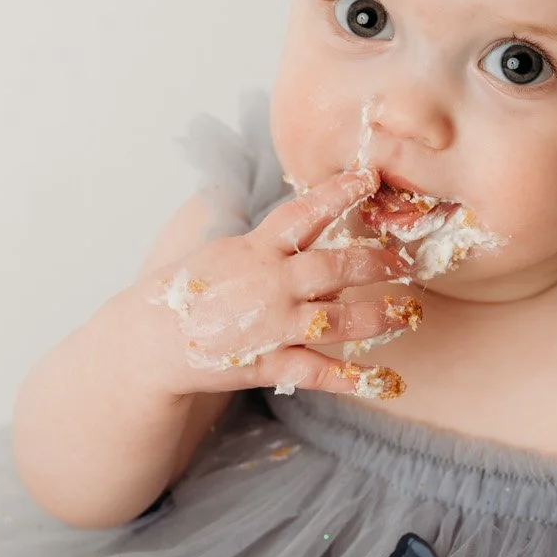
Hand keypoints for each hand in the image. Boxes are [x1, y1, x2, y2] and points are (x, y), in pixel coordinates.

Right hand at [135, 167, 420, 398]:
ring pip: (337, 319)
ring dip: (379, 316)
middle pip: (334, 267)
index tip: (369, 178)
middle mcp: (267, 283)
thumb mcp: (222, 253)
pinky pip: (317, 370)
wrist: (148, 341)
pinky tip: (383, 379)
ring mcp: (270, 325)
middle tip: (406, 262)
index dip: (338, 193)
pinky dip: (352, 377)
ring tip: (408, 313)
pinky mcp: (267, 363)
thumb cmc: (187, 293)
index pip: (302, 213)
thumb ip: (268, 244)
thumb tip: (312, 233)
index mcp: (254, 249)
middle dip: (376, 263)